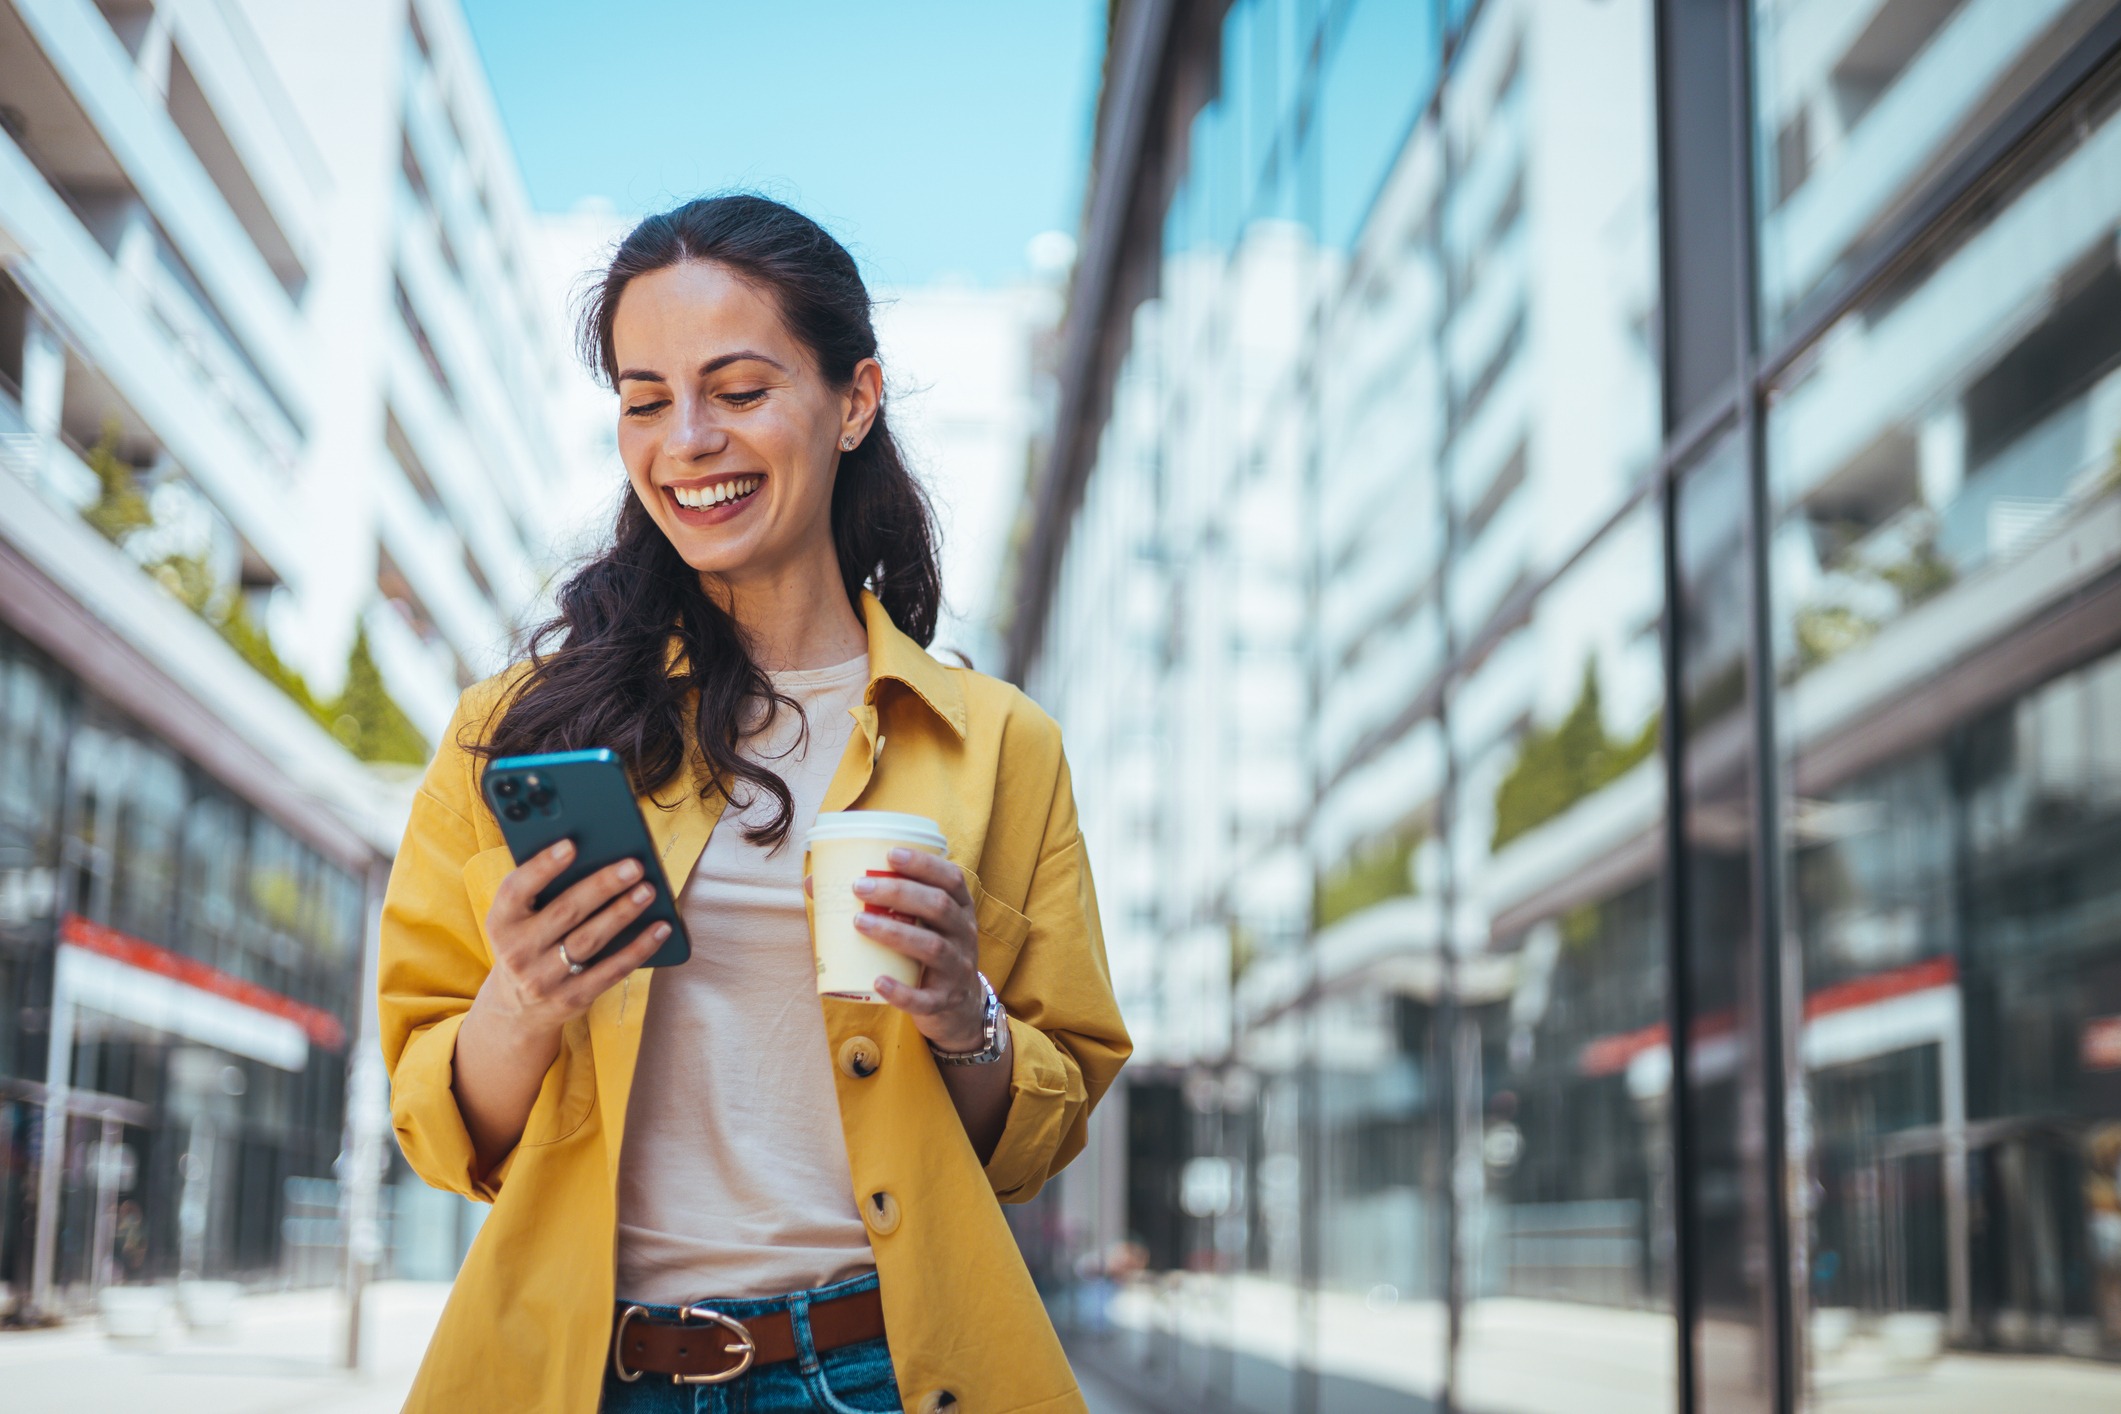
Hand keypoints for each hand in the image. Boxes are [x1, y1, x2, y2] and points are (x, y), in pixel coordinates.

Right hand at [475, 839, 670, 1038]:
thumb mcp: (519, 920)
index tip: (571, 845)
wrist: (517, 1007)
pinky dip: (639, 948)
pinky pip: (611, 970)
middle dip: (602, 886)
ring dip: (622, 913)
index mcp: (501, 923)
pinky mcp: (571, 998)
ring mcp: (543, 979)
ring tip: (647, 891)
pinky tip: (660, 928)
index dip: (542, 866)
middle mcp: (517, 952)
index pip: (516, 890)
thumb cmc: (528, 943)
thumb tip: (595, 855)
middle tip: (633, 866)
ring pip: (589, 940)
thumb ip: (543, 892)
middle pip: (565, 912)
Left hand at [851, 848, 987, 1051]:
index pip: (951, 879)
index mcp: (960, 909)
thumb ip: (880, 902)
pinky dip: (901, 991)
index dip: (924, 864)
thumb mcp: (918, 924)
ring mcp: (957, 969)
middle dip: (898, 893)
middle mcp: (964, 935)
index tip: (890, 853)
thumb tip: (815, 882)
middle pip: (938, 906)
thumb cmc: (925, 953)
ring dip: (895, 932)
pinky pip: (924, 998)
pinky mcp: (944, 1001)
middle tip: (859, 888)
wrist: (957, 1006)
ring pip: (932, 947)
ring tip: (859, 922)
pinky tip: (878, 981)